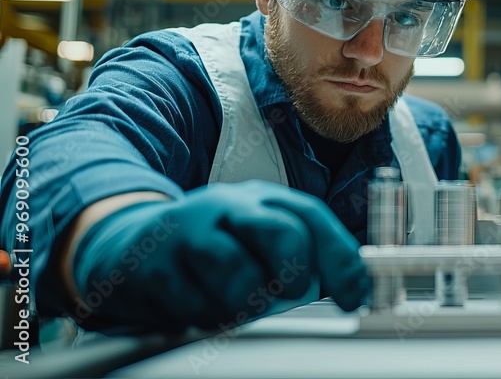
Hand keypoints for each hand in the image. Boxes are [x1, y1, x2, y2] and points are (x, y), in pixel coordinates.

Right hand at [72, 181, 370, 330]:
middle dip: (295, 273)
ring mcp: (188, 232)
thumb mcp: (257, 242)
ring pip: (238, 273)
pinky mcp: (154, 264)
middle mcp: (227, 207)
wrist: (127, 244)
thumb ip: (305, 258)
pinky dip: (204, 316)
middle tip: (285, 293)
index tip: (354, 295)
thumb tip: (357, 284)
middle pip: (282, 232)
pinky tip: (197, 307)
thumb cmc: (209, 248)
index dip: (341, 260)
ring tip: (233, 303)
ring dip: (245, 302)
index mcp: (261, 200)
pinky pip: (194, 303)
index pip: (313, 219)